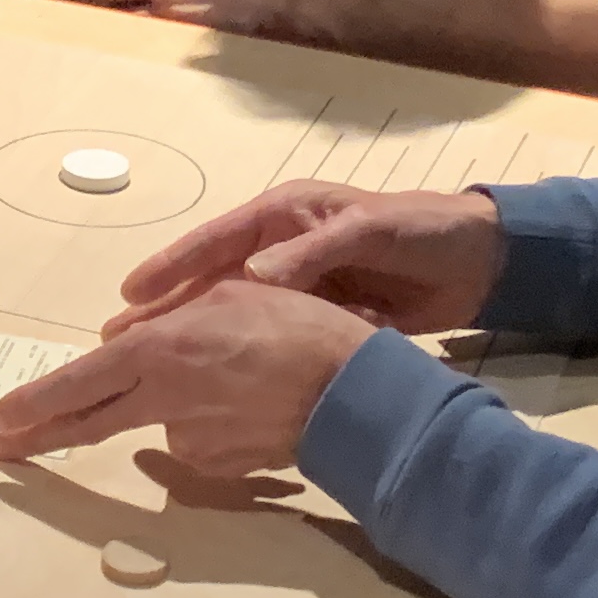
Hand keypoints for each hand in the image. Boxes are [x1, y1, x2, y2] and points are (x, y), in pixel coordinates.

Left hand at [0, 278, 379, 470]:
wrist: (353, 393)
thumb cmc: (295, 327)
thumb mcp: (226, 297)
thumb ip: (167, 321)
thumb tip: (122, 342)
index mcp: (158, 353)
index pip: (77, 384)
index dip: (34, 403)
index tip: (0, 421)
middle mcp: (164, 403)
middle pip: (88, 423)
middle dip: (42, 435)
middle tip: (5, 447)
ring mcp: (191, 441)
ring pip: (161, 419)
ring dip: (174, 404)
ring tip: (236, 377)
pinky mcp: (219, 466)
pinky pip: (198, 440)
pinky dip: (210, 422)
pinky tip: (249, 405)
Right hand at [111, 182, 503, 338]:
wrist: (482, 260)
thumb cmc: (423, 230)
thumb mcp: (367, 233)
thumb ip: (311, 254)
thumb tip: (251, 280)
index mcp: (285, 215)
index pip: (214, 241)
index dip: (170, 268)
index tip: (128, 294)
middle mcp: (283, 248)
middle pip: (211, 280)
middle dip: (166, 309)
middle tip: (115, 340)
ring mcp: (301, 283)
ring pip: (234, 312)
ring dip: (194, 337)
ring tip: (152, 367)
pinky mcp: (321, 315)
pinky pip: (271, 334)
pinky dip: (241, 353)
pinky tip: (214, 381)